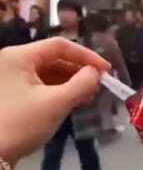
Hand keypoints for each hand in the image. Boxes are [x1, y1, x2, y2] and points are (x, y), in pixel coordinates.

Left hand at [0, 38, 109, 165]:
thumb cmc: (20, 124)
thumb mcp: (56, 103)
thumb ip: (81, 84)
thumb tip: (96, 73)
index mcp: (19, 56)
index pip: (60, 46)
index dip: (87, 56)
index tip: (106, 71)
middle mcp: (11, 62)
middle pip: (53, 58)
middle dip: (79, 71)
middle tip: (100, 85)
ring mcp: (8, 79)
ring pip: (47, 73)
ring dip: (70, 82)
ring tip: (90, 95)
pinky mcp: (10, 96)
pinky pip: (39, 86)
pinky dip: (58, 91)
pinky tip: (73, 102)